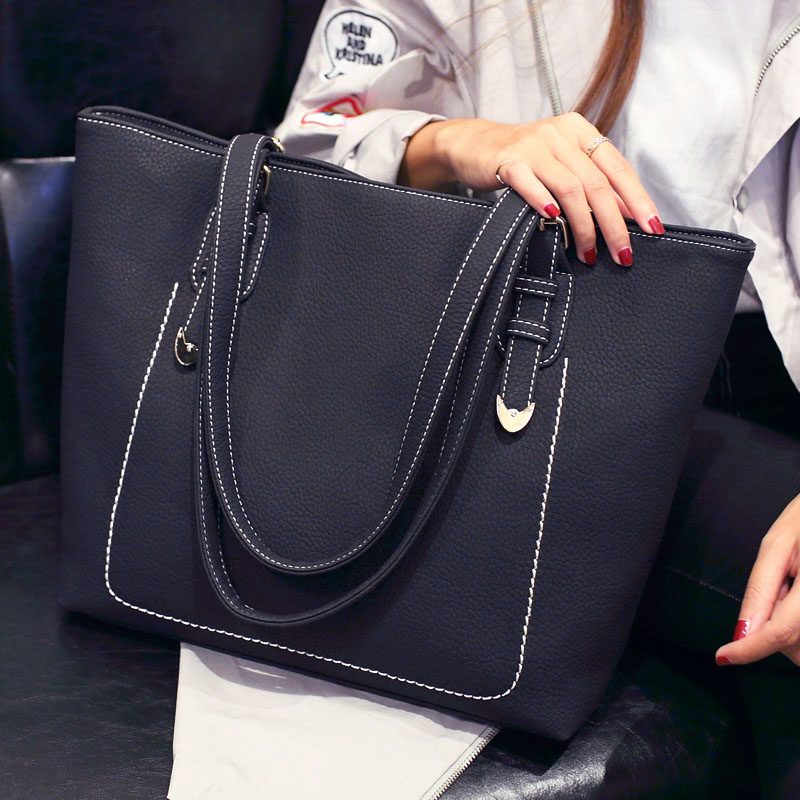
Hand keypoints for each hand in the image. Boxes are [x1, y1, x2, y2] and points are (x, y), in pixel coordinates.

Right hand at [398, 113, 663, 265]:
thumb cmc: (525, 160)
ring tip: (588, 253)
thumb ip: (592, 182)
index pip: (618, 168)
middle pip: (596, 183)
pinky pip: (530, 183)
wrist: (476, 145)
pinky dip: (544, 202)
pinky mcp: (507, 160)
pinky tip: (553, 221)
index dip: (638, 200)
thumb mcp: (563, 163)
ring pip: (569, 188)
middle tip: (622, 254)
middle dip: (613, 224)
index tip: (651, 228)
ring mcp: (533, 146)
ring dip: (583, 225)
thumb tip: (626, 214)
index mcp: (580, 131)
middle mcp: (560, 134)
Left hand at [716, 492, 799, 666]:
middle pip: (794, 645)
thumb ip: (761, 591)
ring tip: (791, 589)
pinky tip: (798, 596)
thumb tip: (742, 633)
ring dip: (788, 630)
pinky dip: (799, 627)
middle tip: (777, 592)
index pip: (781, 631)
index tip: (723, 657)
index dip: (750, 649)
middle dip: (770, 633)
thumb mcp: (776, 547)